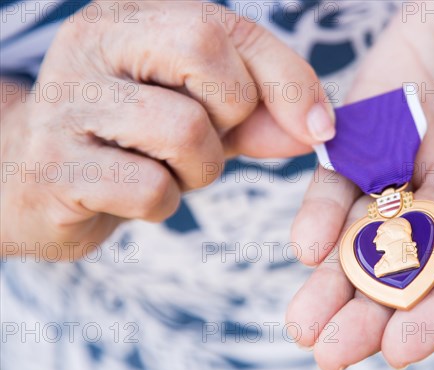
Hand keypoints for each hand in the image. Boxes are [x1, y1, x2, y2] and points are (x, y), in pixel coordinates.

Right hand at [1, 1, 333, 259]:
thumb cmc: (128, 141)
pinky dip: (163, 204)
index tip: (318, 127)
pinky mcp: (55, 167)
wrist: (34, 181)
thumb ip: (257, 115)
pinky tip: (135, 196)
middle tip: (209, 140)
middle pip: (205, 53)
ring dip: (200, 169)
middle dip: (233, 115)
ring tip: (170, 171)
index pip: (228, 27)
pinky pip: (149, 188)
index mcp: (131, 19)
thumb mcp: (198, 115)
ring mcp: (67, 103)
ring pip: (184, 129)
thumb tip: (317, 129)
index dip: (286, 78)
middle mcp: (93, 45)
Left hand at [287, 1, 433, 369]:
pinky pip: (340, 181)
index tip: (401, 349)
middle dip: (371, 312)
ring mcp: (406, 166)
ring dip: (334, 281)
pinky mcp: (368, 138)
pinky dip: (321, 214)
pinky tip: (303, 248)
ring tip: (304, 326)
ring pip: (367, 235)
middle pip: (411, 263)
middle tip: (331, 353)